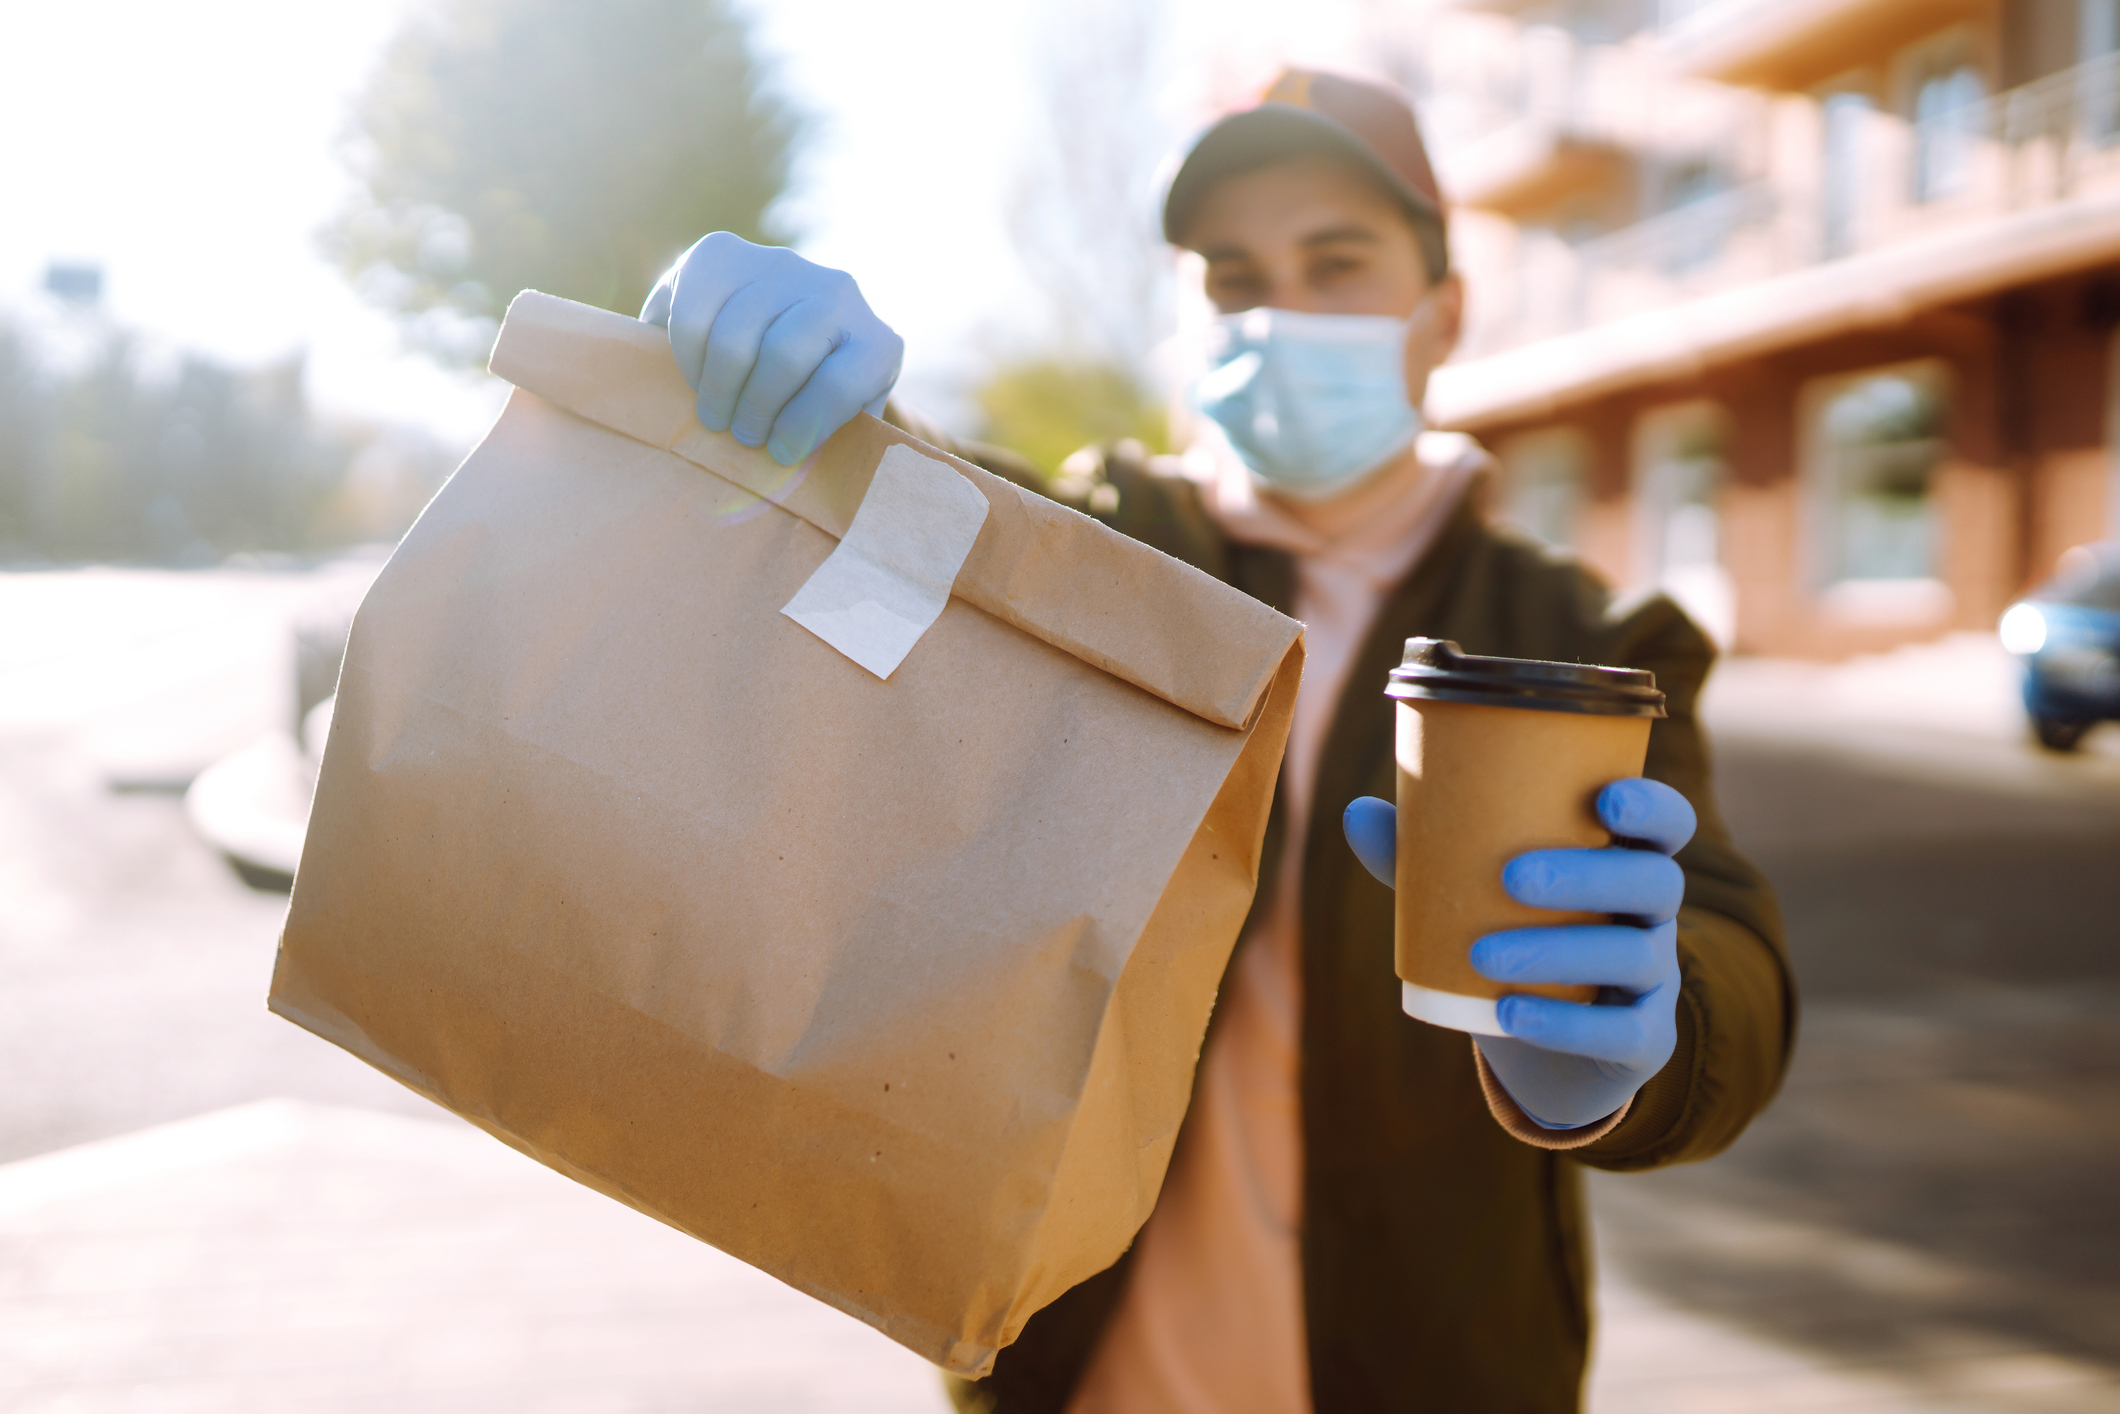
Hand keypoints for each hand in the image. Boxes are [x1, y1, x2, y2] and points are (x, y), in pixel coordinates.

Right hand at [641, 232, 903, 466]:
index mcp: (878, 342)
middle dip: (756, 407)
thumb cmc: (814, 399)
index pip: (839, 385)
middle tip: (742, 437)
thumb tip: (815, 493)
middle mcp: (838, 291)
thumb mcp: (842, 424)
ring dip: (718, 388)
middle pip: (784, 355)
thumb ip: (836, 451)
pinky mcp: (723, 252)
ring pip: (735, 334)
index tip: (780, 455)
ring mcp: (780, 265)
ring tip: (714, 415)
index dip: (802, 428)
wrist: (786, 324)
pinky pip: (694, 310)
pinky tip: (695, 377)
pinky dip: (687, 356)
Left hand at [1343, 778, 1694, 1128]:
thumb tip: (1356, 812)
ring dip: (1559, 952)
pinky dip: (1565, 1026)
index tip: (1605, 798)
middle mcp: (1652, 916)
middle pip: (1653, 883)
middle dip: (1589, 875)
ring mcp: (1655, 980)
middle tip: (1511, 877)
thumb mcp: (1471, 895)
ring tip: (1483, 955)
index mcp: (1623, 861)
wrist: (1538, 1041)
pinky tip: (1510, 1017)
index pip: (1667, 824)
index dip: (1651, 807)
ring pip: (1634, 956)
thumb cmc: (1512, 935)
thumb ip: (1423, 855)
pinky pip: (1621, 1033)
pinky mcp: (1643, 1042)